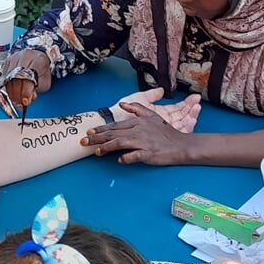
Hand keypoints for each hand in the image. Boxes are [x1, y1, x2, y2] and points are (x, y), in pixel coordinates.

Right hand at [0, 49, 51, 108]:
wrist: (37, 57)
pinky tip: (12, 93)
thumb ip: (37, 90)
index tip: (25, 101)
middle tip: (20, 104)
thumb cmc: (41, 70)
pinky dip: (8, 87)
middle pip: (17, 78)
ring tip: (16, 101)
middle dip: (18, 94)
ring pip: (9, 78)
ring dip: (11, 93)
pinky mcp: (7, 61)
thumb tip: (29, 98)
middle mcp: (25, 57)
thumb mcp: (45, 81)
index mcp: (38, 60)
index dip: (26, 91)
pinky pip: (4, 77)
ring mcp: (15, 58)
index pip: (29, 77)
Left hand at [82, 89, 201, 163]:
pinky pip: (136, 155)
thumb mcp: (152, 116)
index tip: (89, 132)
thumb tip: (122, 104)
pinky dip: (127, 158)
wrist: (180, 144)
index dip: (101, 129)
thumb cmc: (166, 132)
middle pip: (114, 134)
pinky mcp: (149, 153)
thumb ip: (137, 108)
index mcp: (137, 123)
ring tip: (96, 151)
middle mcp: (138, 131)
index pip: (115, 126)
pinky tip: (119, 160)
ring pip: (121, 143)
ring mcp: (143, 142)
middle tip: (83, 142)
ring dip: (107, 147)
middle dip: (97, 138)